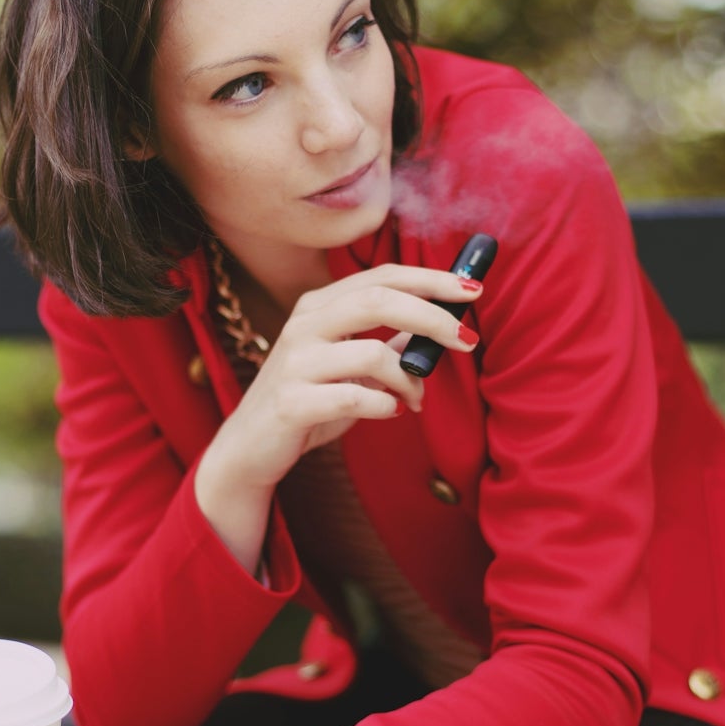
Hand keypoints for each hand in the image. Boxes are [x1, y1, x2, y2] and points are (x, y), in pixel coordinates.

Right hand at [216, 262, 482, 490]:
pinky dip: (383, 406)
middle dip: (432, 317)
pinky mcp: (291, 403)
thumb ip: (384, 346)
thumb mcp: (347, 367)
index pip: (381, 277)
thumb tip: (437, 329)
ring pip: (371, 354)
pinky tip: (389, 412)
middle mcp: (304, 326)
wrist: (250, 448)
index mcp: (318, 307)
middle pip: (378, 300)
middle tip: (468, 340)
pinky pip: (354, 399)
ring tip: (416, 398)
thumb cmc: (307, 401)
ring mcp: (295, 363)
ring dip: (409, 379)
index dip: (430, 279)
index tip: (473, 289)